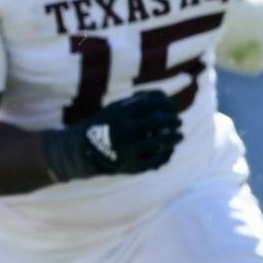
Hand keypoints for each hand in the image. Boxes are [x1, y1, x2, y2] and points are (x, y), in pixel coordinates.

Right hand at [42, 90, 181, 180]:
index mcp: (121, 113)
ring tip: (179, 136)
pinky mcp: (131, 166)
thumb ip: (138, 100)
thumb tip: (166, 97)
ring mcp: (128, 149)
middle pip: (160, 121)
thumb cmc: (105, 125)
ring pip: (162, 141)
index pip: (153, 104)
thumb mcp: (116, 108)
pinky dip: (166, 154)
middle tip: (178, 121)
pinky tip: (170, 150)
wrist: (82, 150)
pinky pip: (156, 159)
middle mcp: (125, 130)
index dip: (168, 105)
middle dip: (173, 120)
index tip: (174, 107)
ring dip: (175, 137)